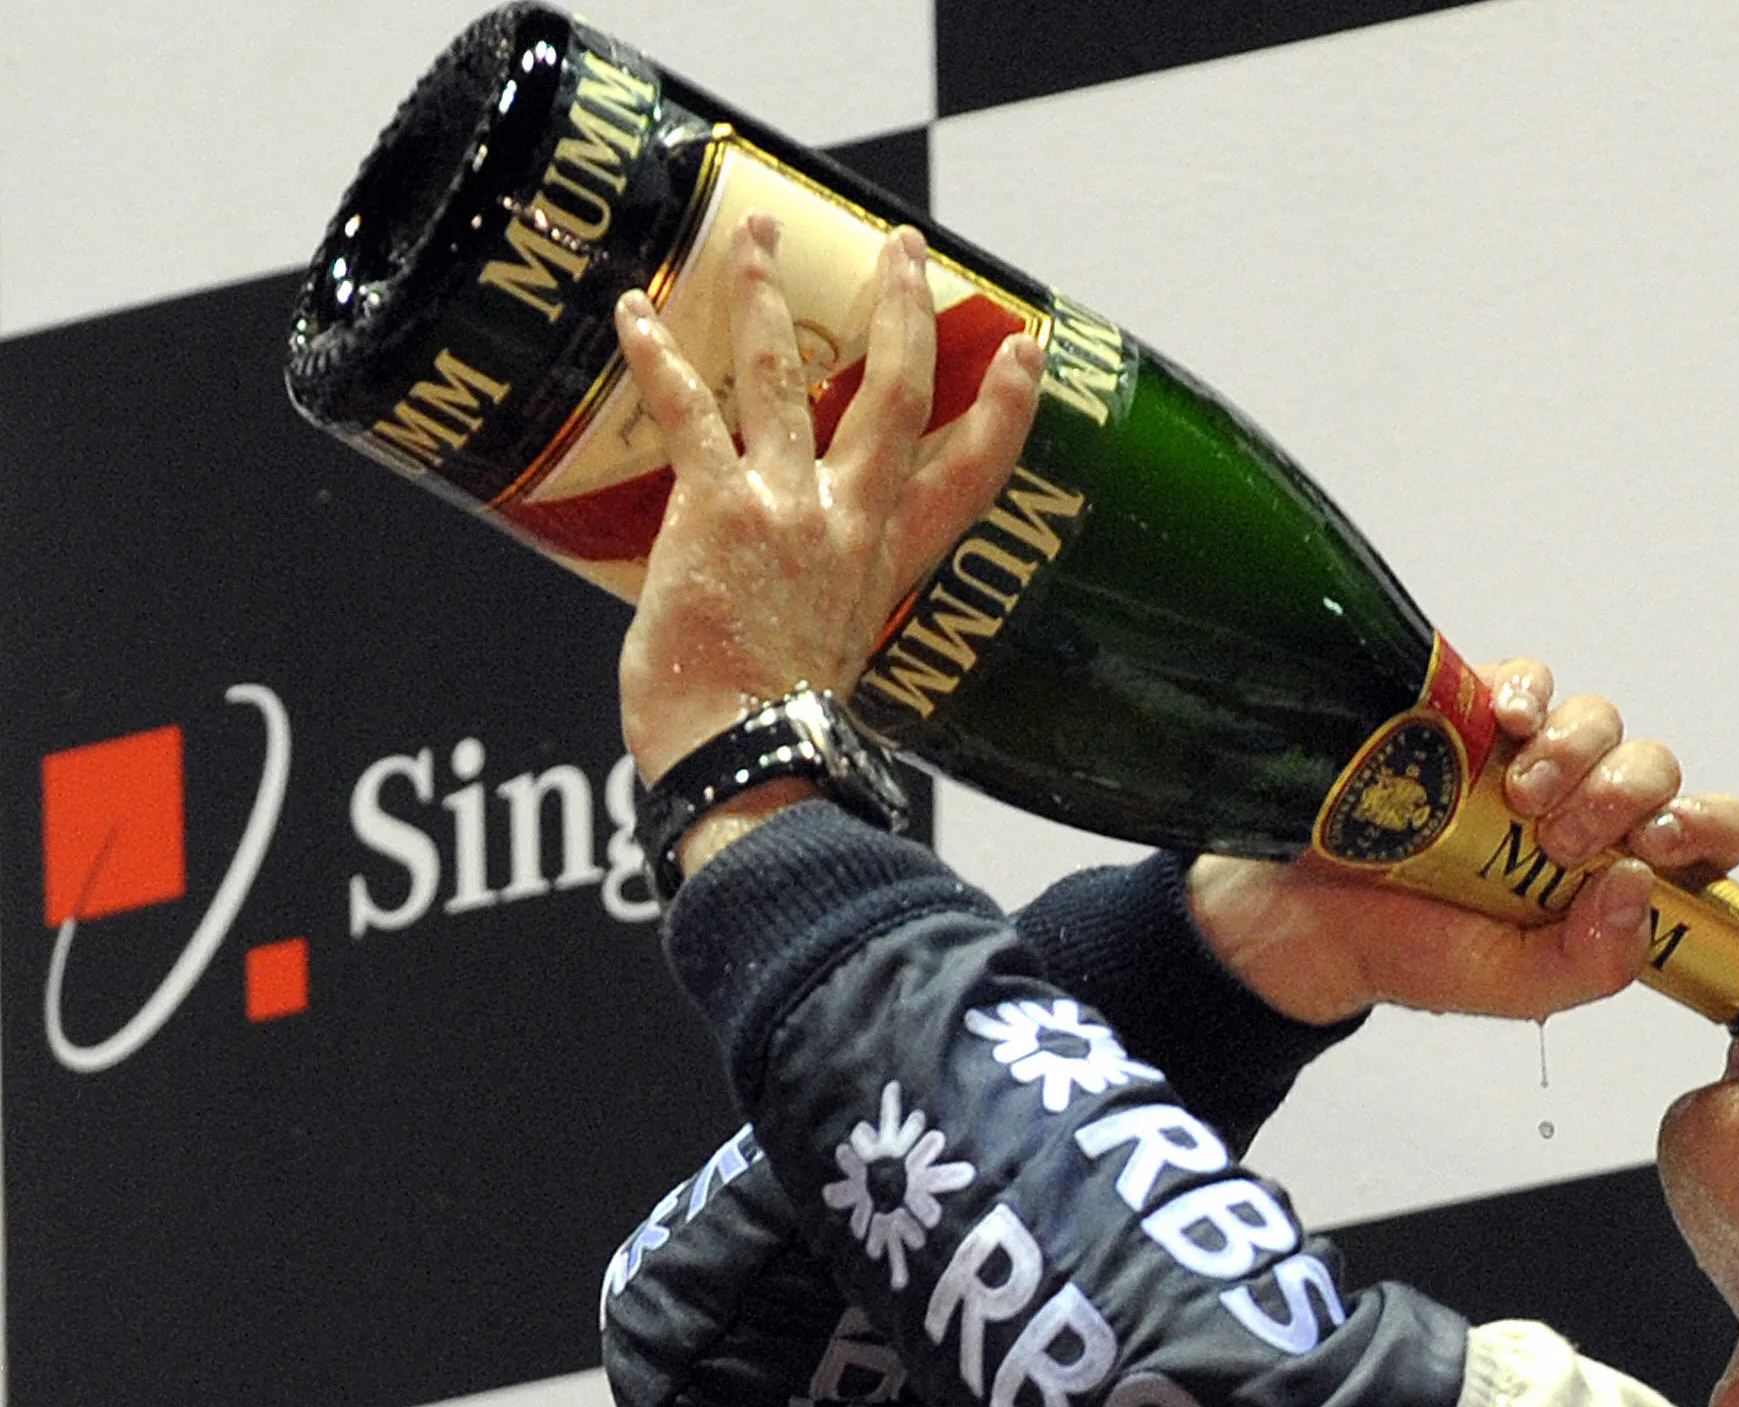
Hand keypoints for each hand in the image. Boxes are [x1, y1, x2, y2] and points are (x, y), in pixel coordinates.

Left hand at [613, 215, 1043, 786]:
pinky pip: (688, 411)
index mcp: (886, 564)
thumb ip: (821, 613)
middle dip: (903, 310)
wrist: (749, 762)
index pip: (970, 475)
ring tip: (757, 233)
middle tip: (904, 247)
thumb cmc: (780, 736)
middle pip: (897, 394)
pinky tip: (632, 311)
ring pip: (785, 375)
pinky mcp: (717, 510)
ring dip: (766, 295)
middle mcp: (849, 524)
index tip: (1026, 352)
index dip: (1005, 410)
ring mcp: (788, 509)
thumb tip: (790, 616)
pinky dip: (657, 357)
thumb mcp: (833, 663)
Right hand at [1187, 662, 1738, 1023]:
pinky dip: (1529, 692)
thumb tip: (1640, 887)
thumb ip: (1592, 962)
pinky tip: (1504, 723)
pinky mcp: (1470, 712)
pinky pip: (1528, 680)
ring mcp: (1527, 758)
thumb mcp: (1513, 986)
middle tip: (1561, 840)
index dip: (1706, 830)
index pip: (1705, 838)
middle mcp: (1581, 810)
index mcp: (1610, 875)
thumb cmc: (1409, 952)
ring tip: (1518, 796)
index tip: (1663, 845)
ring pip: (1601, 721)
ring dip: (1579, 754)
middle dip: (1626, 796)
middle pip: (1655, 769)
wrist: (1300, 920)